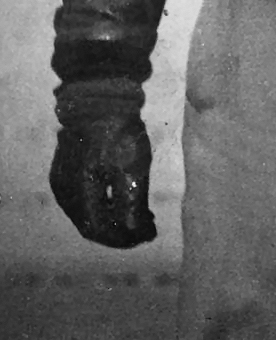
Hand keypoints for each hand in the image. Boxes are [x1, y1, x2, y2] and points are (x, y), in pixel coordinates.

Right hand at [50, 114, 156, 247]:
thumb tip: (136, 232)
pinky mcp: (66, 171)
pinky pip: (83, 199)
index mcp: (79, 191)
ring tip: (141, 216)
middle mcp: (65, 190)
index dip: (124, 239)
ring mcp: (62, 181)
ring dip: (113, 220)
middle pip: (91, 225)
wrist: (101, 101)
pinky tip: (124, 200)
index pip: (98, 230)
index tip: (148, 235)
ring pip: (87, 214)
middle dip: (121, 231)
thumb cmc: (119, 134)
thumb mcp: (133, 169)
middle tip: (147, 229)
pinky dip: (104, 205)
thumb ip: (132, 203)